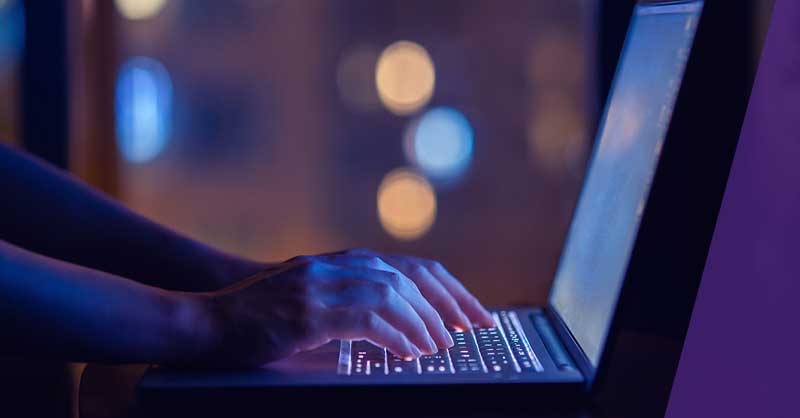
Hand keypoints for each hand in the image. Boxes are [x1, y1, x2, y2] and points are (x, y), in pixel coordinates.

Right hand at [197, 249, 491, 367]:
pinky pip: (366, 320)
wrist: (206, 320)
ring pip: (391, 295)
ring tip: (439, 346)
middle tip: (470, 328)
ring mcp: (320, 287)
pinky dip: (396, 336)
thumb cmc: (257, 315)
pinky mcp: (307, 313)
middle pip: (407, 277)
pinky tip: (410, 353)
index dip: (445, 288)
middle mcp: (334, 267)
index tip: (471, 311)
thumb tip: (395, 320)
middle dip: (446, 303)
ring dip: (422, 322)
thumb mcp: (308, 297)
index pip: (407, 268)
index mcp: (338, 263)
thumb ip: (347, 298)